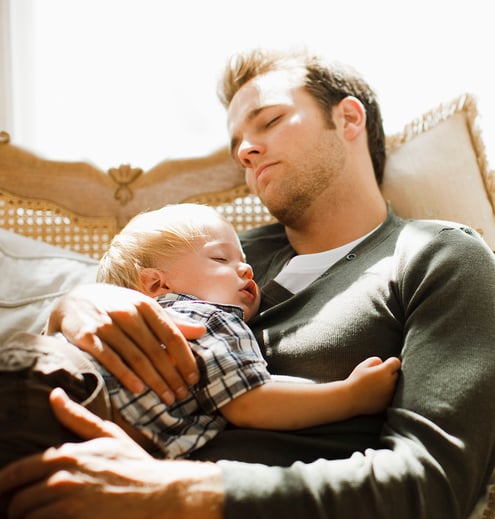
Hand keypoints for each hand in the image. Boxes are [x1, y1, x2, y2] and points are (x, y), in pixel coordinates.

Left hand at [0, 389, 222, 518]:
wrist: (159, 494)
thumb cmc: (134, 465)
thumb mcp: (108, 435)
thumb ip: (76, 416)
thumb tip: (54, 393)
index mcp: (66, 455)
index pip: (14, 473)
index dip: (4, 486)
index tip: (4, 494)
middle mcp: (62, 480)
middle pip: (16, 502)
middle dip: (15, 510)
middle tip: (22, 513)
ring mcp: (67, 506)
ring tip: (41, 516)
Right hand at [47, 283, 205, 403]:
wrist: (74, 299)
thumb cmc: (118, 306)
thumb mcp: (144, 308)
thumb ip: (172, 321)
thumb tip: (202, 331)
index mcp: (146, 305)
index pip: (171, 335)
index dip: (185, 358)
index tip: (194, 379)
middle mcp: (128, 313)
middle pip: (156, 350)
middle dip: (172, 375)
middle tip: (183, 395)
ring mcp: (107, 324)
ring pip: (136, 357)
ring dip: (154, 381)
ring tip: (167, 398)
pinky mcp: (87, 336)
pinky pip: (110, 359)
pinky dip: (126, 375)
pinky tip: (139, 390)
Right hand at [347, 356, 400, 414]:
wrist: (350, 398)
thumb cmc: (355, 380)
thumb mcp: (363, 365)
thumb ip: (376, 360)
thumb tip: (383, 363)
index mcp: (384, 371)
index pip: (396, 362)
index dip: (391, 362)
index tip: (385, 364)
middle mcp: (390, 383)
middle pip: (397, 374)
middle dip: (391, 372)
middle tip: (378, 375)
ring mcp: (390, 394)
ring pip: (395, 386)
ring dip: (390, 384)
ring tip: (376, 385)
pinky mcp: (388, 403)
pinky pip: (391, 396)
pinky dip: (387, 394)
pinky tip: (376, 393)